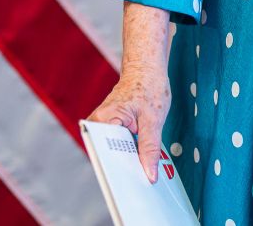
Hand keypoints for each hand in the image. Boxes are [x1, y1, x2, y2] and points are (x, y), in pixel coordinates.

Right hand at [89, 2, 173, 181]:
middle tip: (140, 184)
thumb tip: (149, 174)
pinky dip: (130, 153)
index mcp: (104, 120)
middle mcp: (98, 123)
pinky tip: (141, 162)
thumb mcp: (154, 119)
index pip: (106, 153)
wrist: (146, 67)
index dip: (118, 171)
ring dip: (127, 162)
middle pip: (109, 155)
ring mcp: (103, 125)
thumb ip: (150, 148)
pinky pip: (118, 145)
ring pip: (114, 151)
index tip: (130, 186)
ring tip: (142, 175)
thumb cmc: (149, 86)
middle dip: (124, 169)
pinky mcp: (110, 126)